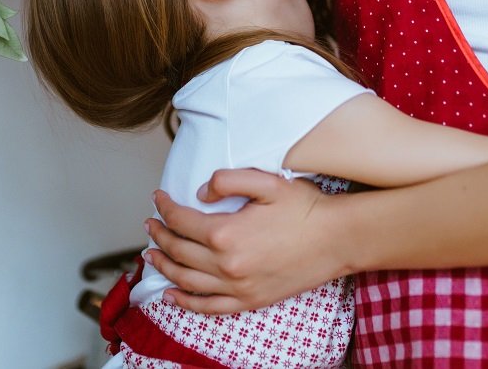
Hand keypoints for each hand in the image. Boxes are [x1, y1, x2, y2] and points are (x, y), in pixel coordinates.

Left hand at [144, 168, 346, 313]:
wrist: (337, 239)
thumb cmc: (304, 208)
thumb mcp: (266, 182)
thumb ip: (227, 180)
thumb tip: (200, 194)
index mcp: (226, 233)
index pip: (181, 221)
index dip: (165, 208)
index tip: (158, 198)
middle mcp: (226, 265)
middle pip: (179, 251)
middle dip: (159, 235)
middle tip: (150, 224)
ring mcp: (238, 287)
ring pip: (186, 280)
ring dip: (163, 267)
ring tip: (151, 254)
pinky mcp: (250, 301)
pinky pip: (208, 307)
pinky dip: (185, 302)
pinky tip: (171, 294)